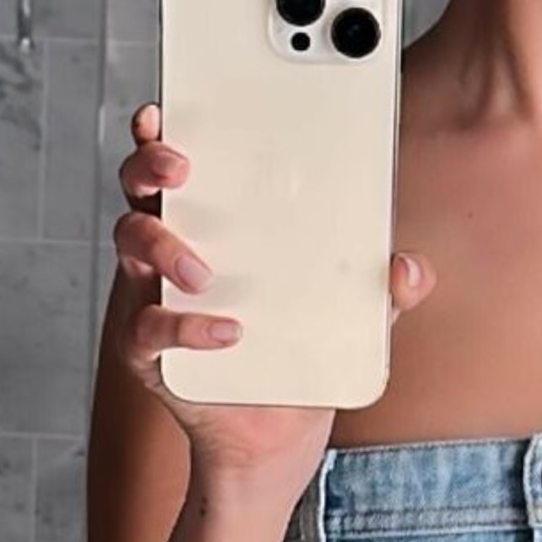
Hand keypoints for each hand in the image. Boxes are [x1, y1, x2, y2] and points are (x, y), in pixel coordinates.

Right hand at [111, 102, 434, 502]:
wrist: (274, 436)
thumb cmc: (299, 353)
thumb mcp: (353, 317)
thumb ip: (382, 290)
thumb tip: (410, 267)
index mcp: (215, 223)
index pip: (180, 161)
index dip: (164, 129)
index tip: (167, 105)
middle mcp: (173, 249)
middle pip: (139, 186)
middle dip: (150, 163)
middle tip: (181, 166)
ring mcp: (153, 296)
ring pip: (131, 245)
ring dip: (165, 245)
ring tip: (207, 272)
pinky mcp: (149, 352)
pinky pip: (150, 327)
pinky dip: (186, 326)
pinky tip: (228, 331)